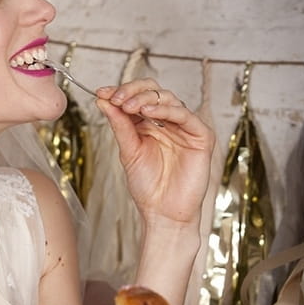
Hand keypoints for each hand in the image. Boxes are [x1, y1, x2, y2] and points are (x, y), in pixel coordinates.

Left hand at [95, 79, 213, 226]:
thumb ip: (119, 125)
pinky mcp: (201, 136)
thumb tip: (103, 100)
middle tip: (116, 98)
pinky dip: (166, 110)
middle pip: (154, 92)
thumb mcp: (128, 151)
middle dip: (132, 91)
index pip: (138, 97)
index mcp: (151, 124)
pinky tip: (148, 113)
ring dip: (146, 99)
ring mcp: (185, 128)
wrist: (164, 213)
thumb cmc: (148, 187)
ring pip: (169, 99)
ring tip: (128, 106)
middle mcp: (169, 122)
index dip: (121, 91)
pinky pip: (185, 116)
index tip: (102, 93)